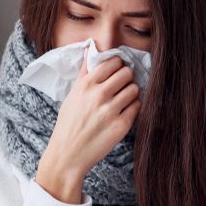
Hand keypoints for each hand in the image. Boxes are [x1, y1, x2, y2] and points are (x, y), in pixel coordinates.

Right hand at [41, 55, 140, 180]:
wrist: (68, 155)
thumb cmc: (68, 124)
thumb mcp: (71, 96)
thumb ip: (84, 73)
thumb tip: (91, 49)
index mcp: (85, 85)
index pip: (112, 62)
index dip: (117, 65)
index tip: (116, 71)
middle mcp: (98, 95)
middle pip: (127, 73)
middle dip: (126, 78)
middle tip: (122, 85)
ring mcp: (111, 110)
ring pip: (134, 89)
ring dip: (131, 93)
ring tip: (122, 100)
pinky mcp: (121, 125)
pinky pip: (137, 106)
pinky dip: (133, 107)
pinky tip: (123, 112)